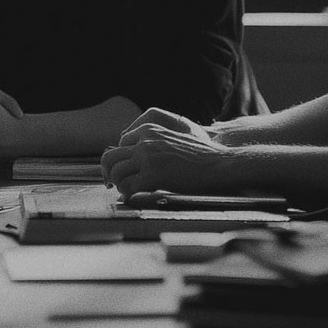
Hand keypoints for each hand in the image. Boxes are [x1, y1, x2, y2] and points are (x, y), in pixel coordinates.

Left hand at [101, 109, 238, 198]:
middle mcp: (145, 141)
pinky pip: (128, 188)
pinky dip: (127, 195)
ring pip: (116, 173)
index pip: (120, 144)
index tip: (121, 171)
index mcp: (149, 129)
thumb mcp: (171, 139)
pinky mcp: (153, 176)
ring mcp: (148, 158)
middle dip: (109, 173)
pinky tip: (134, 198)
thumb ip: (153, 144)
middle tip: (113, 185)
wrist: (218, 163)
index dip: (119, 160)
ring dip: (119, 185)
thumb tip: (135, 158)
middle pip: (110, 157)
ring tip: (127, 192)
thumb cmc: (199, 156)